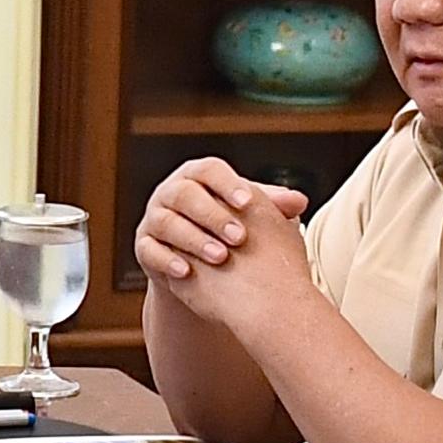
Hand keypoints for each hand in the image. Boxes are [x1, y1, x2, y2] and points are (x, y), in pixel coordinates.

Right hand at [133, 160, 313, 336]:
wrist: (202, 265)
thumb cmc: (228, 230)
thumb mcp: (249, 215)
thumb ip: (270, 205)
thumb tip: (299, 201)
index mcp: (197, 177)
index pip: (208, 170)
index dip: (227, 185)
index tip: (248, 203)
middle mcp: (171, 193)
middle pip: (184, 194)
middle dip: (212, 215)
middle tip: (239, 237)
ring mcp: (154, 219)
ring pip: (166, 222)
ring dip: (193, 239)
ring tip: (220, 258)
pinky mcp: (144, 246)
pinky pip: (150, 250)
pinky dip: (168, 260)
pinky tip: (188, 271)